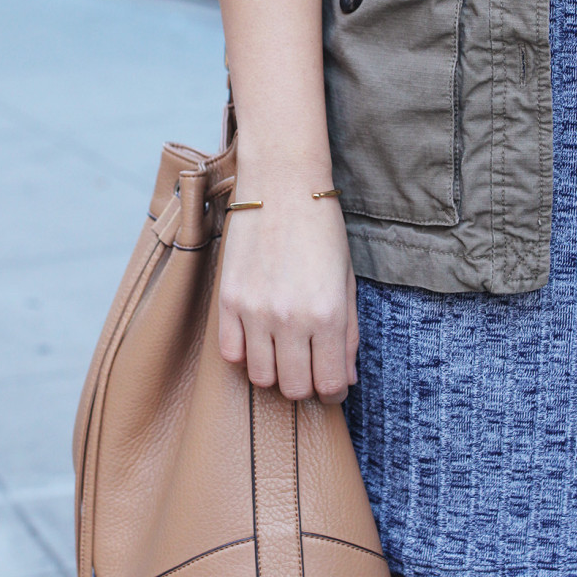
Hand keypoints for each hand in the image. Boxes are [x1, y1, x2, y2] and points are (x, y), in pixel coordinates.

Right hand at [218, 170, 358, 404]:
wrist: (282, 186)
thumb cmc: (322, 229)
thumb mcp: (347, 279)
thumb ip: (348, 333)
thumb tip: (345, 378)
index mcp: (328, 314)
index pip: (329, 384)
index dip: (333, 390)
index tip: (332, 383)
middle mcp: (290, 319)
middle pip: (294, 388)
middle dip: (305, 384)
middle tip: (309, 365)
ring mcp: (255, 311)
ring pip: (260, 377)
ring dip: (275, 372)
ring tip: (284, 350)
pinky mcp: (228, 300)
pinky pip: (231, 353)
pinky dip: (245, 354)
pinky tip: (258, 336)